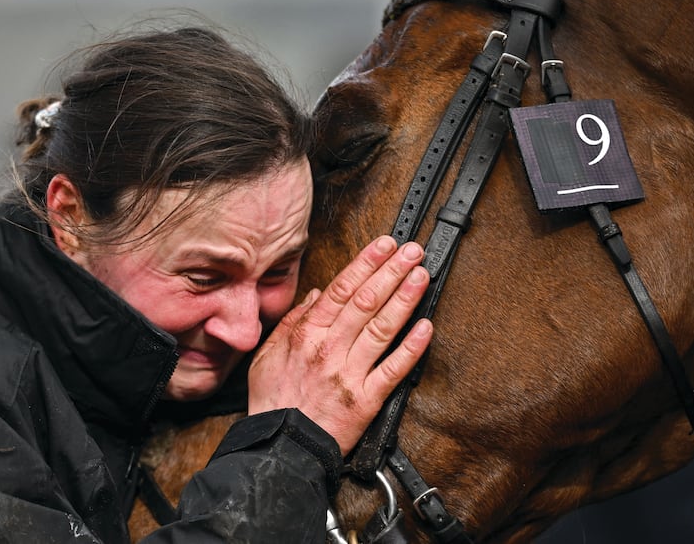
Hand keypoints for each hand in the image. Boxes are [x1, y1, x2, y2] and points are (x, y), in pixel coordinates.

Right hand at [247, 235, 431, 454]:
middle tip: (411, 252)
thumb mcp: (268, 356)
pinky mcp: (366, 399)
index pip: (342, 290)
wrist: (282, 447)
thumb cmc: (274, 402)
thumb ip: (292, 322)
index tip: (383, 246)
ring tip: (421, 277)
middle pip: (366, 302)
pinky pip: (393, 369)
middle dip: (391, 272)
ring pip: (381, 328)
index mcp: (306, 335)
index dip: (366, 264)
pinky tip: (426, 328)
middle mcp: (329, 349)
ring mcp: (349, 373)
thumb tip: (316, 296)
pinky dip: (411, 348)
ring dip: (404, 299)